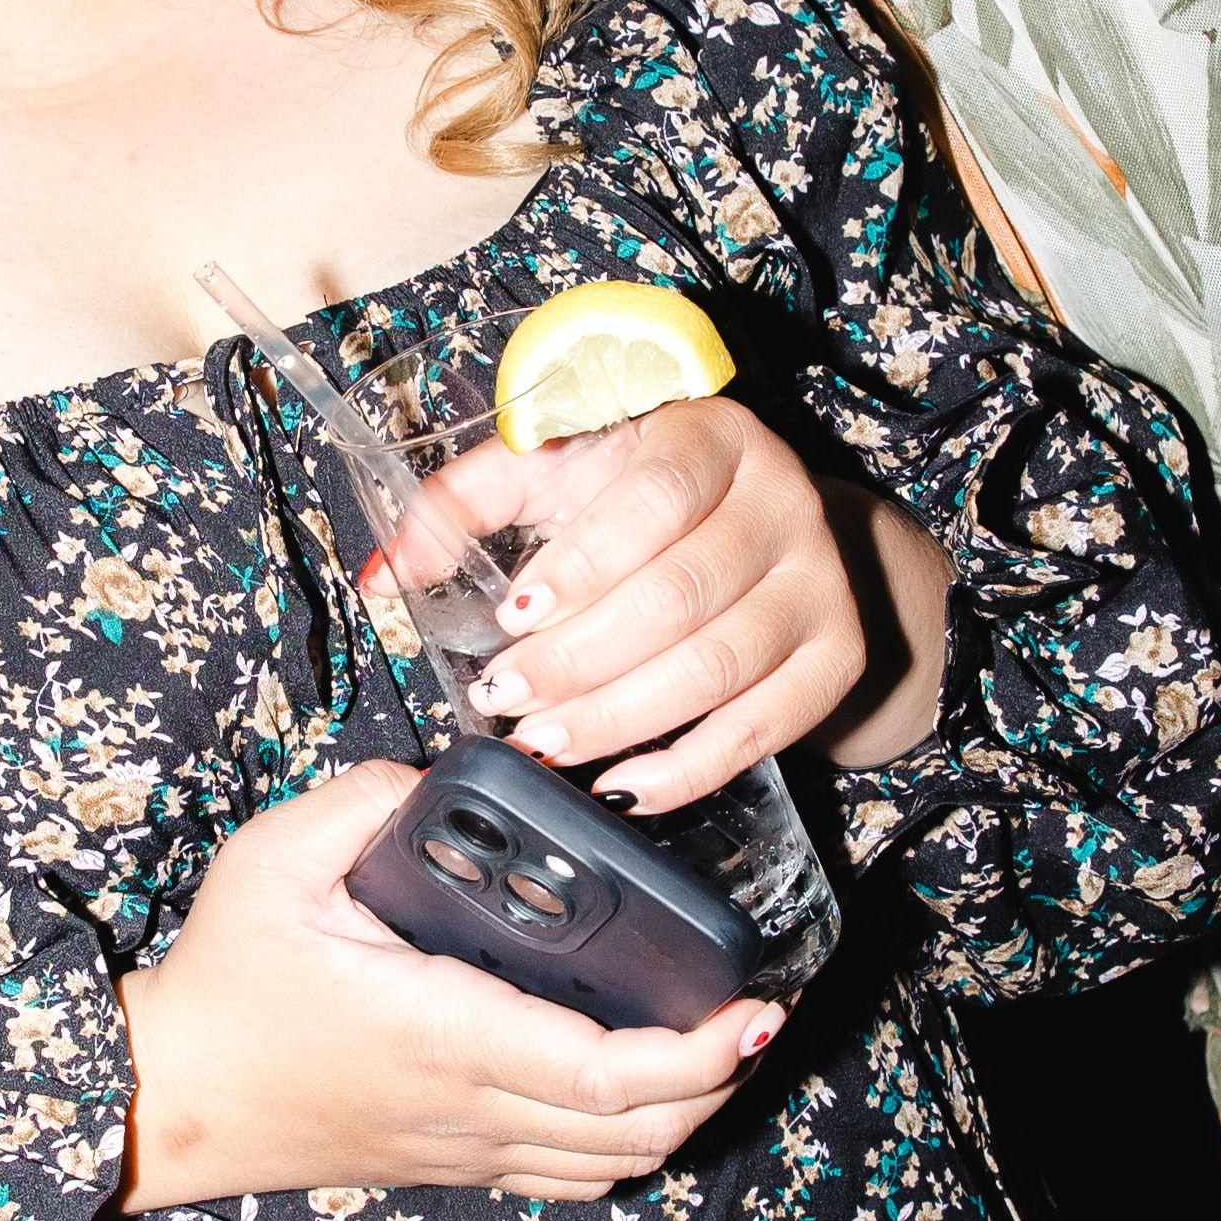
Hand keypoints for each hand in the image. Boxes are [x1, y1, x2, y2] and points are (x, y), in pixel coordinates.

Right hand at [121, 764, 780, 1204]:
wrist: (168, 1097)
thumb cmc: (224, 979)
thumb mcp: (274, 861)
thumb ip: (365, 797)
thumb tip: (443, 773)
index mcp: (446, 1035)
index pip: (608, 1074)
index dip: (702, 1053)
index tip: (755, 1007)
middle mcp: (471, 1110)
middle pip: (640, 1130)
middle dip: (723, 1080)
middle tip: (760, 1010)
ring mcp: (466, 1148)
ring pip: (616, 1164)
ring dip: (687, 1114)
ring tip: (721, 1044)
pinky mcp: (453, 1163)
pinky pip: (571, 1173)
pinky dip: (629, 1141)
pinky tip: (643, 1086)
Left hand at [437, 395, 936, 808]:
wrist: (768, 526)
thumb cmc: (636, 494)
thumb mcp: (553, 472)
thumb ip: (463, 505)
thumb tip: (385, 575)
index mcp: (710, 437)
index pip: (657, 498)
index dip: (585, 564)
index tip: (514, 615)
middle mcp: (782, 502)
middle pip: (680, 596)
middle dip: (579, 662)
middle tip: (507, 697)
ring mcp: (819, 583)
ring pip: (718, 668)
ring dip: (618, 719)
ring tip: (544, 740)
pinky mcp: (835, 657)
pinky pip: (764, 730)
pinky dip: (689, 769)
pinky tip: (621, 782)